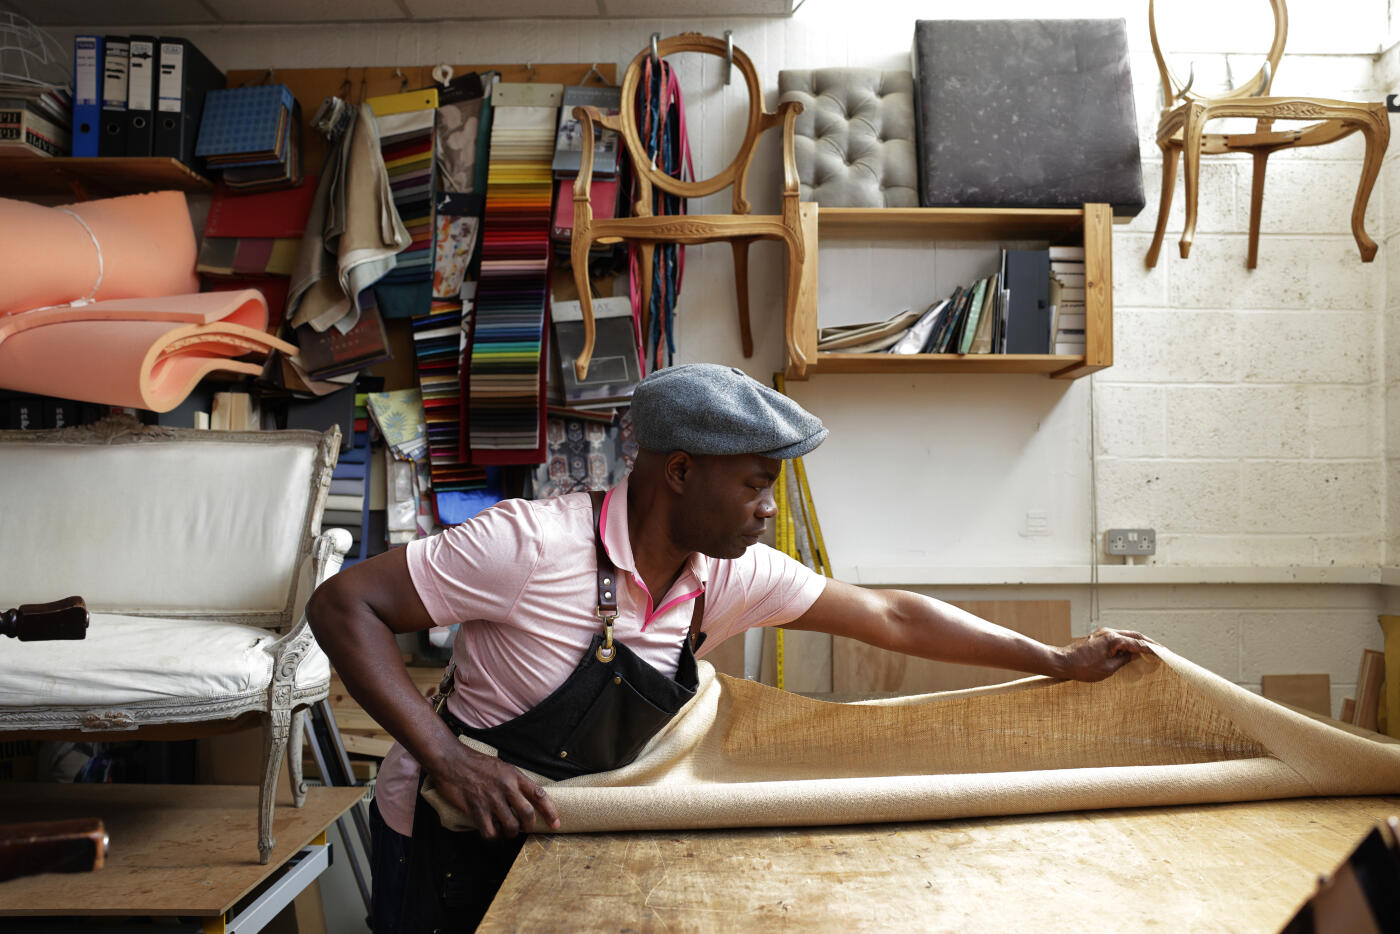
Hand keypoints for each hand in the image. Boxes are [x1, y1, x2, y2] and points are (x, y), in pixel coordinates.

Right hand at [425, 742, 559, 839]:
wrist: (451, 761)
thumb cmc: (476, 763)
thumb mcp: (501, 767)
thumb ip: (514, 781)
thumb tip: (526, 798)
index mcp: (514, 775)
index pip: (539, 795)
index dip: (550, 811)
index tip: (555, 824)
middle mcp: (505, 787)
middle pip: (527, 814)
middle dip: (529, 826)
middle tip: (525, 829)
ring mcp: (490, 799)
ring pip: (510, 826)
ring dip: (511, 833)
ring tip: (506, 831)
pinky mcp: (476, 808)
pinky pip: (490, 832)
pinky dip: (494, 837)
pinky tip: (492, 832)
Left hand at [1055, 627, 1155, 681]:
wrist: (1061, 662)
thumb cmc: (1083, 668)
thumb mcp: (1108, 669)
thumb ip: (1124, 660)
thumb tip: (1136, 654)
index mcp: (1113, 639)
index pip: (1138, 643)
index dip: (1152, 649)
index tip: (1164, 654)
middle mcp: (1109, 632)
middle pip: (1135, 635)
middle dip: (1149, 642)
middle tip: (1162, 650)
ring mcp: (1103, 633)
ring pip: (1126, 635)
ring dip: (1139, 642)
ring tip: (1151, 650)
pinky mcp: (1098, 637)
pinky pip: (1118, 638)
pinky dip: (1128, 643)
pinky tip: (1133, 650)